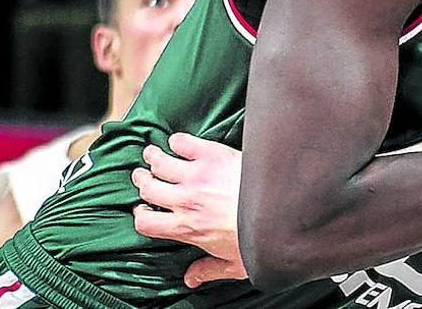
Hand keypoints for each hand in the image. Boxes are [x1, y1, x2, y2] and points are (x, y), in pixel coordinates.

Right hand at [131, 132, 248, 287]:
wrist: (280, 210)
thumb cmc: (260, 238)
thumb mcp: (234, 264)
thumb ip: (208, 270)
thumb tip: (192, 279)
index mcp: (187, 228)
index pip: (146, 223)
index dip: (141, 215)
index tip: (143, 210)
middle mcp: (186, 201)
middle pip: (148, 188)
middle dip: (142, 181)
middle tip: (141, 176)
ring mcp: (198, 176)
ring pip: (160, 163)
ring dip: (152, 158)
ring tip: (151, 154)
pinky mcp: (213, 155)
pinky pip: (184, 143)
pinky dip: (177, 141)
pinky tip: (177, 142)